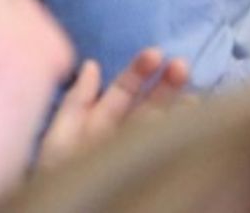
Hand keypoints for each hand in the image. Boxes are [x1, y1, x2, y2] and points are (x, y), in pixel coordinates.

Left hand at [38, 48, 189, 167]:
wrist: (67, 209)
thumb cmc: (56, 175)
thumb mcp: (58, 138)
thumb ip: (76, 103)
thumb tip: (92, 64)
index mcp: (100, 120)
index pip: (123, 89)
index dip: (139, 70)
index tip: (155, 53)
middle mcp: (124, 131)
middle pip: (150, 101)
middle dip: (167, 82)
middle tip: (181, 66)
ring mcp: (140, 148)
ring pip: (165, 120)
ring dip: (180, 104)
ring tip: (192, 94)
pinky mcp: (151, 165)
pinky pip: (171, 143)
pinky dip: (185, 129)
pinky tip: (194, 116)